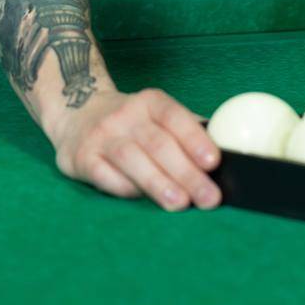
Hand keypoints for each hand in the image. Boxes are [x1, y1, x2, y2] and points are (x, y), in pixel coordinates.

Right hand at [47, 87, 222, 210]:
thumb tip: (229, 154)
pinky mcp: (81, 158)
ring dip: (157, 182)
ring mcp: (100, 135)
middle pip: (158, 144)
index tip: (214, 161)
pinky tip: (142, 199)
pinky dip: (125, 188)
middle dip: (186, 172)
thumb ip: (187, 131)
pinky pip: (105, 175)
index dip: (195, 138)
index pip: (174, 116)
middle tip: (209, 197)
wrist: (75, 113)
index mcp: (149, 101)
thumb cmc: (131, 123)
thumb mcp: (156, 115)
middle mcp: (124, 115)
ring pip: (131, 158)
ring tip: (180, 203)